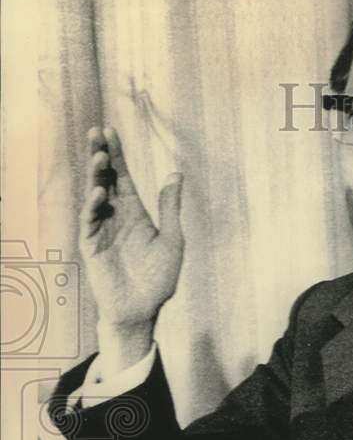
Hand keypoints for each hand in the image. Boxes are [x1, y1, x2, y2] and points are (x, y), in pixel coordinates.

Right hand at [80, 126, 184, 364]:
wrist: (142, 310)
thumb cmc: (158, 278)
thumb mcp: (172, 240)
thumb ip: (170, 208)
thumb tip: (176, 174)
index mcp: (135, 212)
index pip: (122, 177)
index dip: (117, 154)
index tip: (110, 130)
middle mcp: (115, 216)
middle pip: (105, 179)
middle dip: (100, 156)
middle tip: (97, 132)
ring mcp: (101, 229)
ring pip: (94, 195)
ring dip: (96, 176)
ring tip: (101, 158)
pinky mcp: (91, 245)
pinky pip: (90, 221)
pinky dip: (94, 207)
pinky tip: (100, 194)